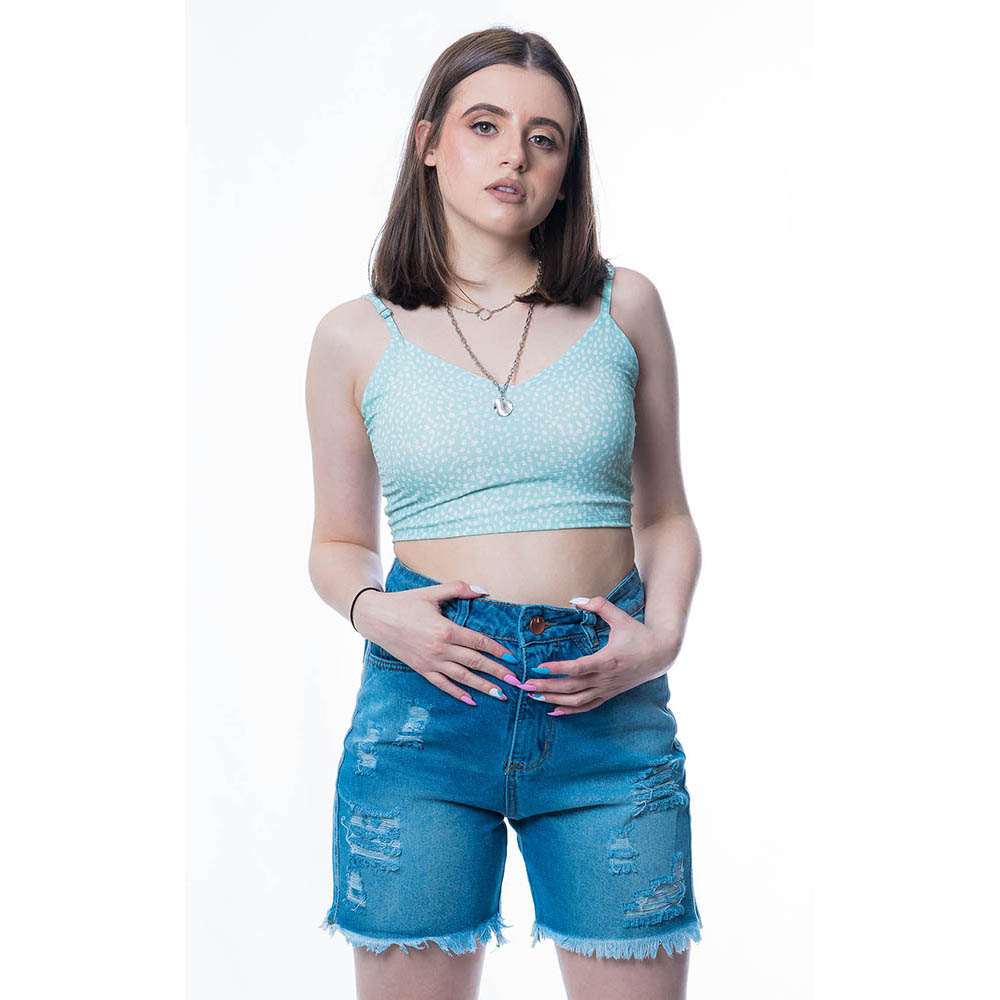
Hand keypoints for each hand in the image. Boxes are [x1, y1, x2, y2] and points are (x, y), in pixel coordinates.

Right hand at [353, 580, 529, 705]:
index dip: (496, 650)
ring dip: (483, 687)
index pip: (478, 642)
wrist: (376, 618)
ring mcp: (430, 662)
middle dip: (497, 673)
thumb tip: (483, 590)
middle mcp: (440, 649)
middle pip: (475, 663)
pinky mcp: (421, 669)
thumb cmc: (405, 603)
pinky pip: (443, 684)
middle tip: (515, 681)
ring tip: (500, 695)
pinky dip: (457, 693)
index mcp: (446, 630)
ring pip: (462, 678)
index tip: (511, 657)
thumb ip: (459, 589)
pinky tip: (471, 700)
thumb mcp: (432, 593)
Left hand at [525, 595, 682, 715]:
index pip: (577, 668)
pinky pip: (587, 707)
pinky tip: (554, 710)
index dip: (558, 669)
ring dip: (554, 700)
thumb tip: (575, 600)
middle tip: (525, 685)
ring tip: (533, 697)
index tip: (539, 668)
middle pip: (572, 687)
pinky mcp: (609, 694)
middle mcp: (605, 678)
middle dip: (547, 687)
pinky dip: (570, 710)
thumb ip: (599, 605)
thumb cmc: (639, 634)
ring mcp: (607, 689)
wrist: (660, 655)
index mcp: (607, 660)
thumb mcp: (621, 616)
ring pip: (577, 700)